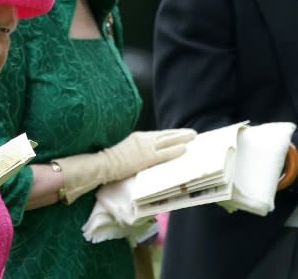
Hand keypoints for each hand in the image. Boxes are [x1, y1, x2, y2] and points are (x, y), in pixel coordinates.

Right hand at [54, 128, 195, 203]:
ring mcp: (146, 148)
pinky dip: (176, 150)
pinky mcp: (148, 157)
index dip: (170, 134)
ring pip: (168, 141)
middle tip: (192, 133)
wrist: (104, 163)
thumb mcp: (125, 150)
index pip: (158, 135)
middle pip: (166, 135)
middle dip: (180, 134)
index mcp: (138, 137)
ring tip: (193, 137)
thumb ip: (136, 150)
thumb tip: (143, 155)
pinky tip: (185, 148)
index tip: (179, 134)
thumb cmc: (111, 160)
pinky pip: (165, 153)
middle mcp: (144, 139)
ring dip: (182, 138)